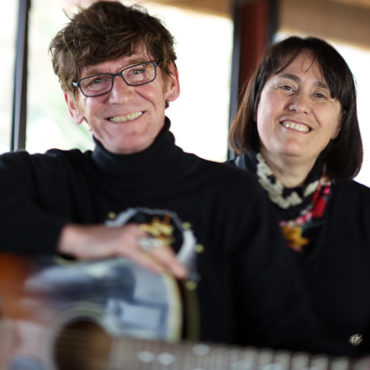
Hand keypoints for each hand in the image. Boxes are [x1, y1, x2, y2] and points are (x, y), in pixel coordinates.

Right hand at [57, 223, 187, 278]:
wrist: (76, 238)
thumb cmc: (97, 246)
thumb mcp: (119, 251)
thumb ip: (133, 256)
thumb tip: (149, 267)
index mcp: (137, 234)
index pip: (157, 245)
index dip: (170, 257)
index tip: (179, 269)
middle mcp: (136, 232)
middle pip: (160, 246)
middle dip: (173, 260)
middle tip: (184, 273)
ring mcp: (129, 236)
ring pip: (153, 250)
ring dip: (167, 262)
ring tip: (178, 273)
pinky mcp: (120, 243)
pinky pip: (139, 255)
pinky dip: (151, 263)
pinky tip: (160, 270)